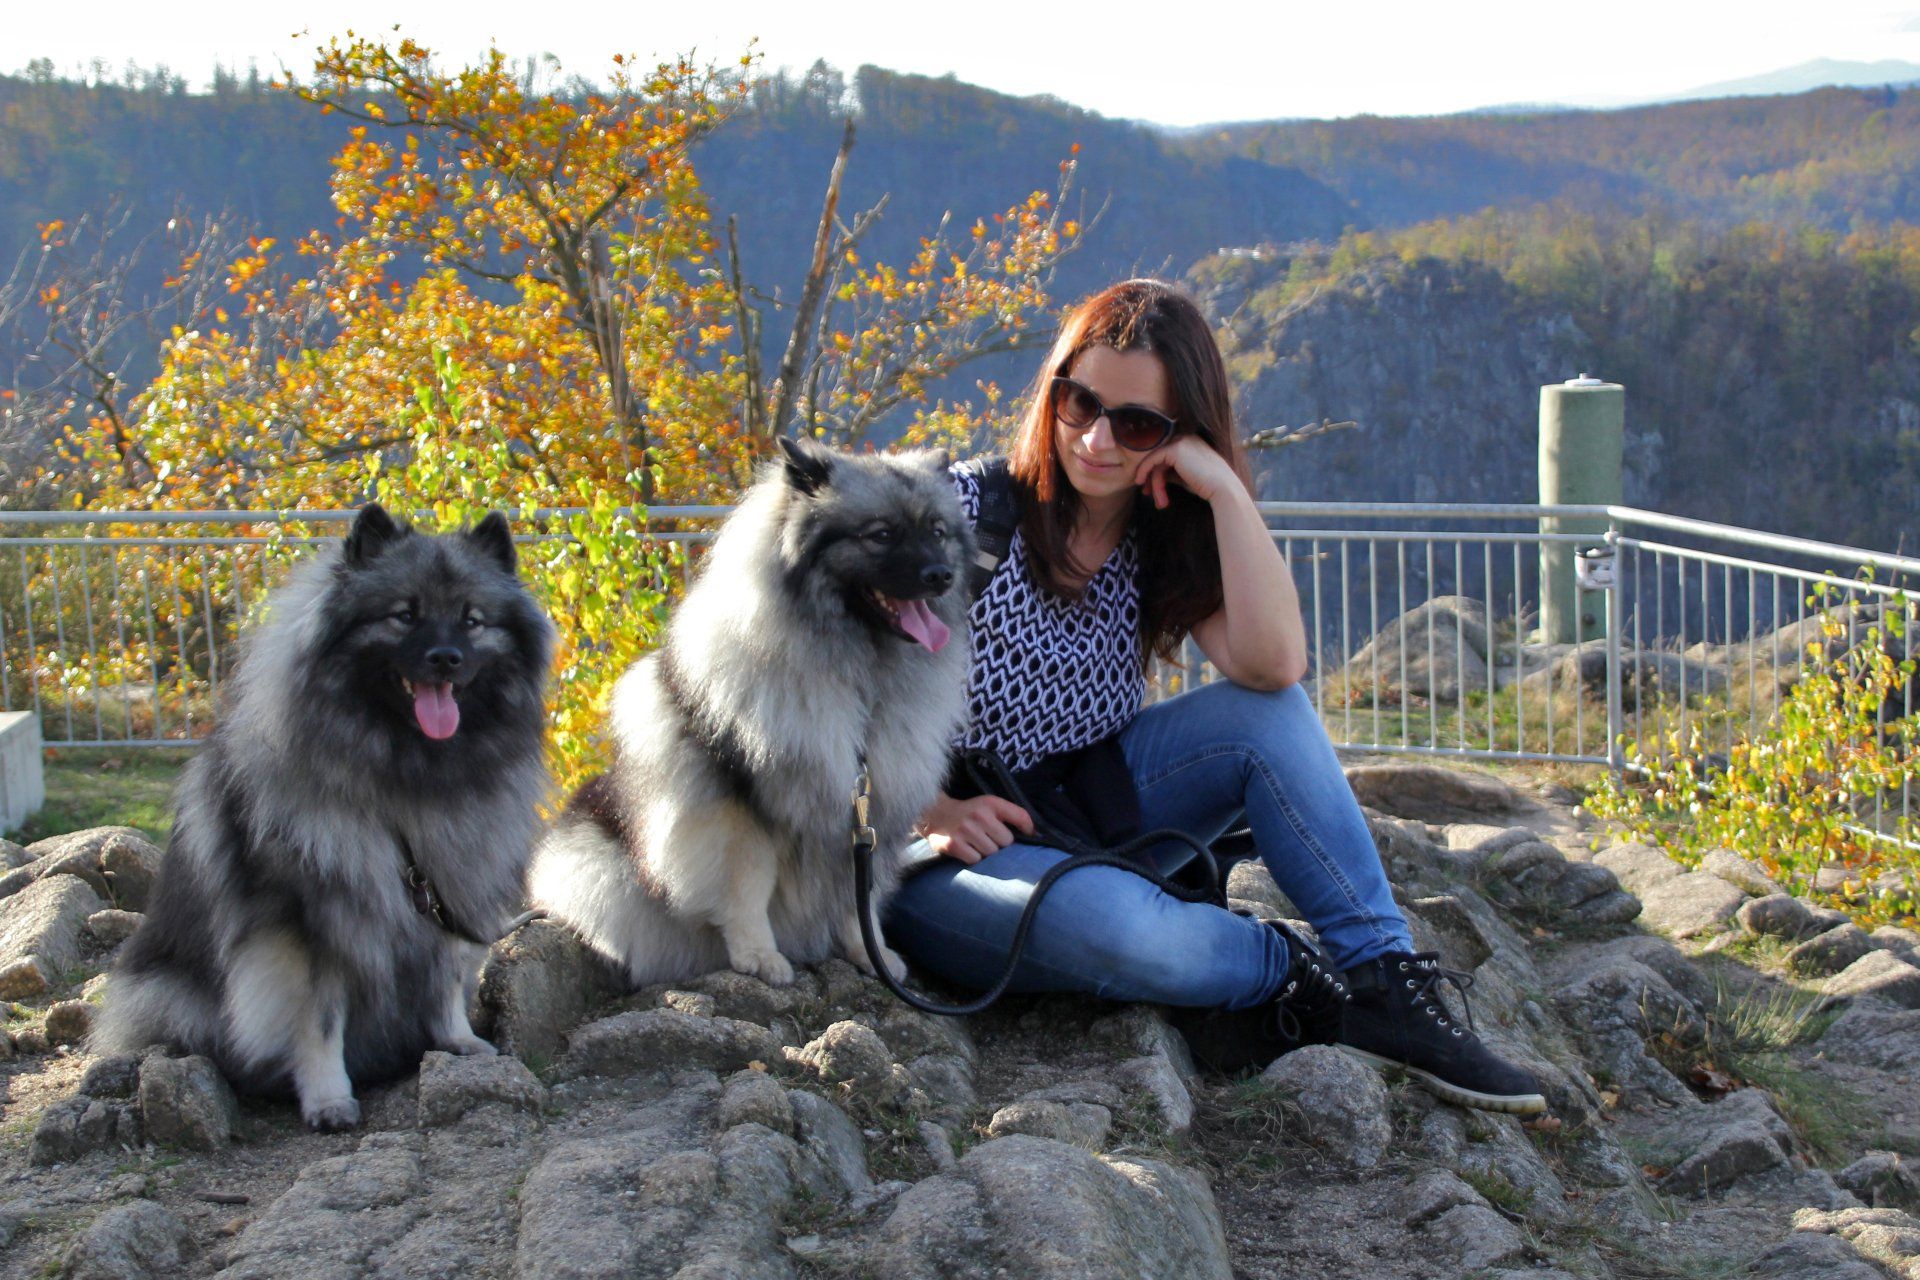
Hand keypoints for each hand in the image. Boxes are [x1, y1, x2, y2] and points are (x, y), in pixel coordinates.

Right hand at [917, 791, 1033, 864]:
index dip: (1028, 829)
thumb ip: (1012, 815)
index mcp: (991, 803)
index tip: (1029, 835)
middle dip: (999, 843)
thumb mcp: (990, 805)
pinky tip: (966, 849)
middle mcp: (979, 815)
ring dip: (985, 852)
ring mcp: (966, 830)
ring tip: (975, 843)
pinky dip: (973, 858)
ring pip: (991, 853)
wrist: (935, 814)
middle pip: (1006, 842)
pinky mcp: (954, 845)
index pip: (1021, 816)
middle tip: (986, 838)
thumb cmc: (969, 813)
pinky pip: (976, 860)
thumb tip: (1036, 833)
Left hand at [1133, 435, 1238, 508]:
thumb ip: (1171, 472)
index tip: (1150, 489)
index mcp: (1191, 442)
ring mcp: (1181, 441)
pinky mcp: (1175, 449)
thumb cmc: (1207, 487)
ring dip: (1154, 483)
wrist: (1222, 489)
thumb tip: (1155, 475)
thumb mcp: (1185, 476)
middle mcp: (1186, 437)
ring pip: (1156, 461)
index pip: (1166, 455)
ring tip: (1160, 501)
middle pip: (1159, 457)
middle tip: (1146, 493)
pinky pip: (1153, 459)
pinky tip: (1142, 483)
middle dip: (1151, 476)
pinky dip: (1145, 471)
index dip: (1156, 471)